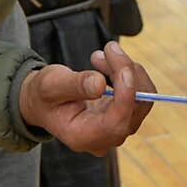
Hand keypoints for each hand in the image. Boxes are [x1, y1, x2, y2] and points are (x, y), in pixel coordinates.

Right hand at [17, 42, 154, 155]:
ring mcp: (117, 129)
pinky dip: (128, 73)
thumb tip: (100, 84)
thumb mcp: (50, 85)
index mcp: (83, 137)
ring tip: (101, 55)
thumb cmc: (44, 95)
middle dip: (126, 73)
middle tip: (108, 48)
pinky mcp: (124, 115)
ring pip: (142, 98)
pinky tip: (107, 63)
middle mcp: (105, 139)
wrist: (44, 102)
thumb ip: (74, 85)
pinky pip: (140, 93)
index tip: (123, 67)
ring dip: (127, 69)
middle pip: (135, 108)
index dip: (126, 95)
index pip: (116, 122)